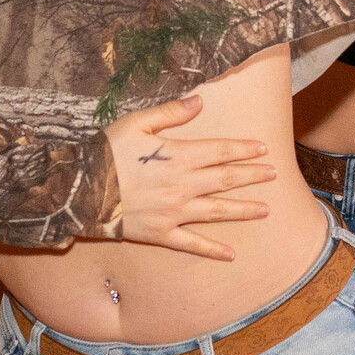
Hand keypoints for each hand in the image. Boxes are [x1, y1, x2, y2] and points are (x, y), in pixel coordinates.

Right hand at [101, 96, 273, 259]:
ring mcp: (174, 212)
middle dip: (252, 176)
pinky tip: (230, 254)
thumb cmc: (107, 153)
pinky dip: (212, 249)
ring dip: (243, 210)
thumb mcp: (136, 123)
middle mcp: (182, 185)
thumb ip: (170, 113)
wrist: (80, 190)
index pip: (221, 151)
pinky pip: (192, 244)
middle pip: (225, 180)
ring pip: (217, 211)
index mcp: (178, 156)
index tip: (263, 149)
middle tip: (274, 174)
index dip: (244, 150)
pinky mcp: (161, 233)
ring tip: (265, 210)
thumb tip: (199, 100)